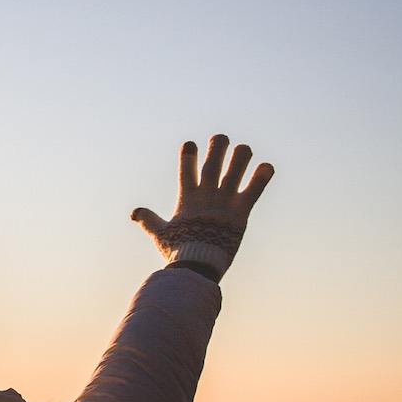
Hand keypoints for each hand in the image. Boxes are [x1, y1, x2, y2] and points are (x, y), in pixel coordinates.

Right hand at [131, 134, 273, 279]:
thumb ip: (148, 220)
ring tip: (244, 149)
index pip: (187, 169)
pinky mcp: (241, 211)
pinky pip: (255, 189)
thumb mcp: (160, 233)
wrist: (197, 264)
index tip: (190, 143)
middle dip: (217, 147)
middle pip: (213, 163)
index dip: (188, 155)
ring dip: (241, 157)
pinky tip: (267, 167)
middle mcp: (207, 194)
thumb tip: (134, 212)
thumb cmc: (178, 250)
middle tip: (221, 138)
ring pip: (235, 169)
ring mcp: (224, 201)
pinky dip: (262, 177)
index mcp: (187, 198)